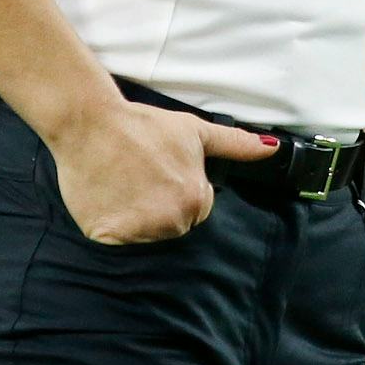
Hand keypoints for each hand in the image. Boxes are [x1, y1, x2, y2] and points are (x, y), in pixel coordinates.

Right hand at [48, 96, 274, 244]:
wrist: (91, 123)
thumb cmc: (144, 125)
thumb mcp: (195, 132)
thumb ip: (236, 145)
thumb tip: (273, 148)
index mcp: (196, 201)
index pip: (196, 210)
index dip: (179, 190)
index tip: (160, 172)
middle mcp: (171, 222)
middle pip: (172, 225)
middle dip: (160, 206)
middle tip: (139, 177)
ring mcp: (138, 232)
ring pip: (146, 234)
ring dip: (137, 217)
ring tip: (123, 185)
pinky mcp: (107, 236)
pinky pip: (116, 241)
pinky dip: (111, 225)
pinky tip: (107, 198)